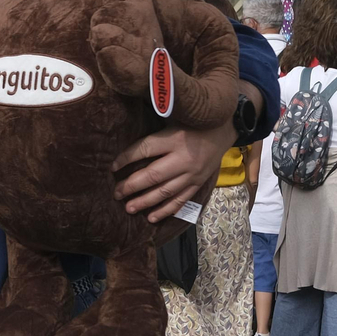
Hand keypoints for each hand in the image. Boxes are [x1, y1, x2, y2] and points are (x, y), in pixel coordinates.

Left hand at [113, 122, 231, 223]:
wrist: (224, 129)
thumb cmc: (193, 122)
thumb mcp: (174, 118)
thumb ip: (154, 129)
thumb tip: (127, 135)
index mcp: (174, 139)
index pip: (145, 149)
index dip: (126, 158)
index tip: (112, 167)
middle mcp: (183, 159)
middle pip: (153, 175)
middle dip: (131, 186)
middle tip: (116, 194)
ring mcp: (192, 174)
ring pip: (165, 192)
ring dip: (145, 202)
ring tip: (129, 208)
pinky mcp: (198, 183)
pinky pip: (181, 200)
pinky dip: (166, 210)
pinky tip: (152, 217)